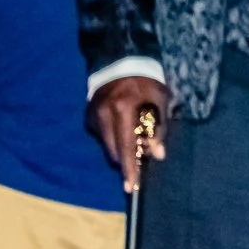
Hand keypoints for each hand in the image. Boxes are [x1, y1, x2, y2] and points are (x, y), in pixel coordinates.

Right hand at [87, 76, 170, 192]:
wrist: (123, 62)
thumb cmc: (148, 83)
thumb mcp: (160, 101)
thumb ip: (159, 128)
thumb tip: (157, 154)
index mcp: (124, 107)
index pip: (126, 145)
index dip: (130, 167)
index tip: (132, 186)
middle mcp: (105, 113)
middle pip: (114, 150)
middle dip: (125, 164)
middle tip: (135, 175)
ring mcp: (94, 114)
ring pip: (107, 145)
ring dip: (120, 152)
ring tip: (134, 151)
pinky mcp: (89, 115)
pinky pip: (102, 135)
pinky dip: (113, 139)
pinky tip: (124, 132)